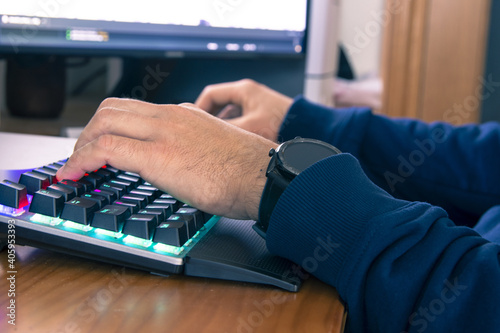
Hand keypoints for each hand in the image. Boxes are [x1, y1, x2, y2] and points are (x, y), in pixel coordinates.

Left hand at [56, 98, 276, 219]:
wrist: (264, 177)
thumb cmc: (248, 169)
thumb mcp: (216, 145)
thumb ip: (194, 142)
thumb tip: (181, 156)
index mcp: (184, 114)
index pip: (133, 108)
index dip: (108, 125)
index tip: (101, 144)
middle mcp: (170, 116)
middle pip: (111, 109)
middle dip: (89, 131)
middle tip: (83, 154)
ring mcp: (163, 132)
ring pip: (103, 122)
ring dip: (82, 144)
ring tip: (77, 166)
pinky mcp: (157, 155)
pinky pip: (105, 149)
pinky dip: (82, 159)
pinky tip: (74, 174)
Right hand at [195, 79, 292, 141]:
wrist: (306, 126)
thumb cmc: (280, 123)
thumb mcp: (249, 127)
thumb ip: (226, 128)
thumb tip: (205, 133)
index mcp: (242, 90)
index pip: (210, 94)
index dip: (198, 108)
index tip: (193, 123)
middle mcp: (247, 93)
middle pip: (218, 103)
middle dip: (209, 118)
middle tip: (201, 133)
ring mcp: (253, 102)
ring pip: (228, 112)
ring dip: (221, 124)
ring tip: (215, 139)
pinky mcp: (259, 112)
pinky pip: (239, 117)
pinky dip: (233, 127)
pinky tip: (231, 140)